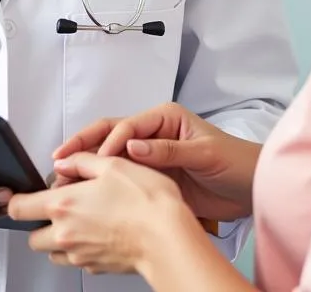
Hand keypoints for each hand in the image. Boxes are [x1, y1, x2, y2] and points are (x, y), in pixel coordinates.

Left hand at [8, 153, 196, 274]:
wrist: (167, 238)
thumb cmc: (145, 201)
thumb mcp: (113, 164)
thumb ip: (82, 161)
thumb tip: (66, 162)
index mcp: (64, 205)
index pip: (18, 209)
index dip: (17, 200)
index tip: (23, 196)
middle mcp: (65, 234)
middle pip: (32, 237)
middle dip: (40, 223)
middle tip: (62, 207)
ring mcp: (80, 255)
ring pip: (53, 252)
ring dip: (60, 238)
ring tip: (85, 219)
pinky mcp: (96, 268)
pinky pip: (77, 261)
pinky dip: (81, 249)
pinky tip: (102, 231)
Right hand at [53, 102, 259, 221]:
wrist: (251, 189)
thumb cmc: (235, 163)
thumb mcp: (203, 153)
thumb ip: (168, 150)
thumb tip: (132, 146)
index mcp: (165, 118)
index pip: (127, 126)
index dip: (108, 143)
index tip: (96, 162)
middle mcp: (153, 133)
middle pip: (111, 133)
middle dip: (83, 145)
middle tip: (59, 159)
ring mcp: (150, 155)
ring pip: (110, 156)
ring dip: (87, 164)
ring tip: (64, 177)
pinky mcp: (151, 177)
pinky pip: (121, 176)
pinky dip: (101, 181)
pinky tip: (86, 191)